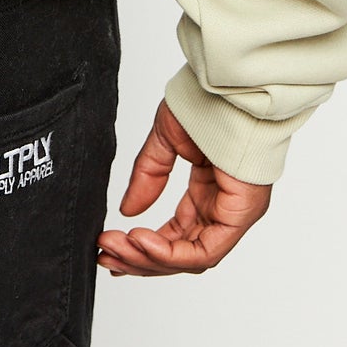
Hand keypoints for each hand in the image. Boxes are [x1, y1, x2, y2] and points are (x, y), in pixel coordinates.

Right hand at [96, 99, 270, 275]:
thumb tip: (127, 210)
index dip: (144, 248)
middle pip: (181, 253)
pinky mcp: (241, 215)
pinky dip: (170, 253)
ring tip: (115, 250)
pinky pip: (205, 251)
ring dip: (149, 259)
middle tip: (106, 256)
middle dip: (140, 260)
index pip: (177, 235)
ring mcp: (235, 214)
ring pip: (191, 258)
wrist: (231, 86)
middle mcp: (223, 209)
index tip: (111, 247)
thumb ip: (149, 176)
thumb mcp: (166, 140)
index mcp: (209, 192)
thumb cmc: (209, 103)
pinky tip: (141, 241)